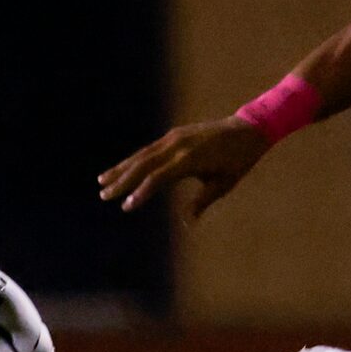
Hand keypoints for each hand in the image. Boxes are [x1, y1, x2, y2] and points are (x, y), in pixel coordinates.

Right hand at [98, 116, 269, 221]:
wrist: (248, 129)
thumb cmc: (238, 161)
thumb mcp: (222, 184)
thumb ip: (202, 201)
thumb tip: (188, 222)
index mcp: (189, 159)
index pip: (157, 178)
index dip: (140, 192)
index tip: (126, 206)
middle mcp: (177, 146)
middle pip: (143, 164)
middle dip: (121, 180)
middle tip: (103, 195)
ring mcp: (174, 138)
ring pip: (142, 155)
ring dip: (121, 168)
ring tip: (102, 181)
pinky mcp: (175, 135)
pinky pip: (150, 149)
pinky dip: (134, 160)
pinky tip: (123, 169)